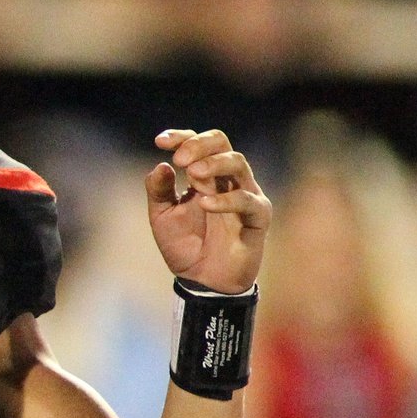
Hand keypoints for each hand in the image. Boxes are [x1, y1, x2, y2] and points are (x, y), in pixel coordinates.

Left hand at [144, 128, 270, 293]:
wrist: (201, 280)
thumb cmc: (184, 245)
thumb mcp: (161, 216)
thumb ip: (158, 191)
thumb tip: (161, 165)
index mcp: (203, 175)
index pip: (198, 143)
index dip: (181, 137)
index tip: (160, 141)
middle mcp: (226, 180)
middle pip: (222, 144)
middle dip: (199, 145)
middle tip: (180, 159)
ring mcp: (244, 195)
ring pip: (238, 163)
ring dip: (214, 164)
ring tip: (193, 174)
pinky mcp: (257, 217)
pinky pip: (248, 200)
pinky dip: (226, 199)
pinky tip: (204, 204)